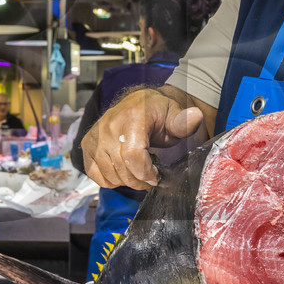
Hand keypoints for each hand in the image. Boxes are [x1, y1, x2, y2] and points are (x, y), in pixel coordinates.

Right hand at [81, 88, 204, 189]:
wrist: (138, 103)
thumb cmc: (158, 113)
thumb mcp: (174, 115)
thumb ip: (183, 121)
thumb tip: (195, 116)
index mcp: (131, 117)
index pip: (132, 155)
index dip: (146, 172)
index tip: (157, 176)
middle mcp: (108, 126)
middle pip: (122, 169)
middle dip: (140, 180)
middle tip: (150, 177)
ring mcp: (95, 136)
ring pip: (109, 174)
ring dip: (126, 181)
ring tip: (138, 172)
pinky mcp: (87, 145)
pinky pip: (95, 174)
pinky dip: (109, 179)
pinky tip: (122, 171)